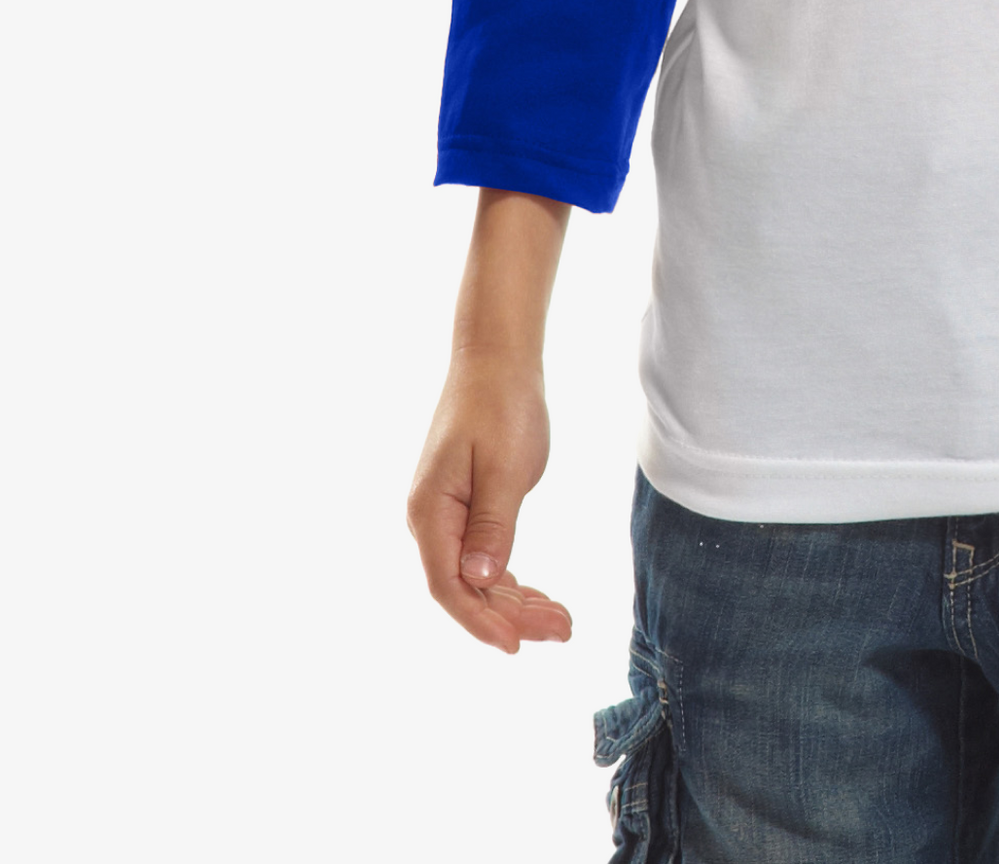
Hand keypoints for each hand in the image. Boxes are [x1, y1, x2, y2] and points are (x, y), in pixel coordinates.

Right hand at [407, 352, 571, 652]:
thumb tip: (480, 579)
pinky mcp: (463, 507)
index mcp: (431, 511)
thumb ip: (494, 524)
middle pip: (464, 588)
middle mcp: (430, 519)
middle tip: (563, 629)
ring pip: (474, 577)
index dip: (481, 621)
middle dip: (511, 616)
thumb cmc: (501, 404)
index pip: (449, 586)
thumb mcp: (506, 466)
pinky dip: (508, 579)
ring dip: (514, 602)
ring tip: (561, 620)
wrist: (495, 359)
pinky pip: (480, 556)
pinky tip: (535, 596)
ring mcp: (445, 514)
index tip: (517, 645)